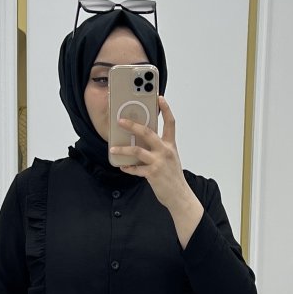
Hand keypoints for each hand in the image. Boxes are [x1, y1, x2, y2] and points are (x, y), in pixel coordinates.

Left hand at [110, 96, 203, 247]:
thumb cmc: (173, 177)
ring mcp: (159, 162)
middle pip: (147, 132)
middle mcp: (165, 151)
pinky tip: (122, 167)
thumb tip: (142, 141)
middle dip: (133, 125)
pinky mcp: (152, 174)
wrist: (179, 196)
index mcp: (171, 145)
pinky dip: (128, 168)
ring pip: (137, 151)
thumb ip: (159, 148)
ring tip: (113, 149)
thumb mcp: (170, 158)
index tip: (159, 98)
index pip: (170, 122)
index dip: (166, 109)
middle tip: (121, 120)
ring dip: (123, 149)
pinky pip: (136, 169)